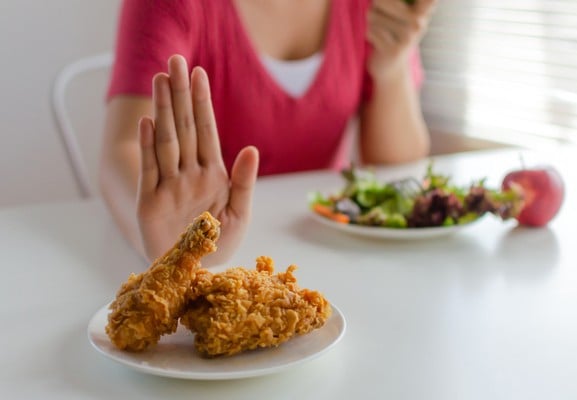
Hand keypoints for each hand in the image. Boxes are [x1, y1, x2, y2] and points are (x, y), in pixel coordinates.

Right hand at [136, 55, 258, 265]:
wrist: (195, 273)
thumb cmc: (218, 243)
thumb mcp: (239, 214)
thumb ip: (244, 182)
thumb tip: (250, 148)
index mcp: (213, 175)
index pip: (206, 132)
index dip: (202, 103)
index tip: (199, 74)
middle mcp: (188, 174)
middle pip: (184, 128)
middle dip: (180, 95)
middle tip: (175, 61)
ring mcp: (168, 185)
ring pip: (166, 141)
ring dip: (164, 111)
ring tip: (160, 80)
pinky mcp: (149, 202)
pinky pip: (150, 170)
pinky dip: (149, 147)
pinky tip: (149, 122)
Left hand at [366, 0, 436, 80]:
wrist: (391, 69)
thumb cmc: (393, 35)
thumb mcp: (404, 15)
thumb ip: (408, 5)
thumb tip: (376, 3)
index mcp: (423, 11)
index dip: (415, 1)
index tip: (412, 15)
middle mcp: (419, 22)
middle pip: (381, 1)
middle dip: (375, 8)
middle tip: (379, 18)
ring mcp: (408, 37)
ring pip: (373, 16)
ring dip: (371, 24)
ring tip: (381, 33)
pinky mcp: (394, 50)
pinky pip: (369, 31)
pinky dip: (369, 35)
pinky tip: (378, 43)